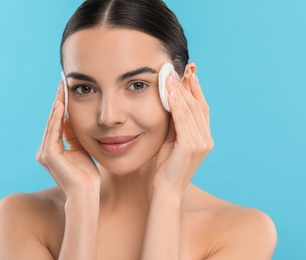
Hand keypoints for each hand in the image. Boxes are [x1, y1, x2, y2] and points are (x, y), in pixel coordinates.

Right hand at [36, 81, 100, 198]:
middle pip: (52, 120)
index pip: (56, 123)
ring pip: (52, 123)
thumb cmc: (86, 174)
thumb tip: (70, 116)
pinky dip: (57, 117)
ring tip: (62, 89)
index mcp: (52, 149)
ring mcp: (45, 153)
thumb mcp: (80, 148)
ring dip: (57, 106)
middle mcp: (45, 150)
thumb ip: (73, 134)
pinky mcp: (48, 155)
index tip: (66, 90)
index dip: (61, 106)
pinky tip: (62, 105)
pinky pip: (53, 132)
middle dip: (58, 101)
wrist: (86, 193)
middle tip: (62, 83)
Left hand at [152, 71, 213, 195]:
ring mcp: (201, 143)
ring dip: (180, 91)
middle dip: (187, 86)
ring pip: (191, 111)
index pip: (201, 109)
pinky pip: (183, 121)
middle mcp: (206, 139)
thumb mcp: (171, 141)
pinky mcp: (191, 147)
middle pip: (198, 106)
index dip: (195, 90)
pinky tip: (171, 93)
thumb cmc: (165, 168)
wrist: (165, 191)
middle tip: (176, 70)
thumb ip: (174, 124)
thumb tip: (170, 101)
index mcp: (203, 138)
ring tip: (169, 76)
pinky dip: (177, 105)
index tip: (186, 74)